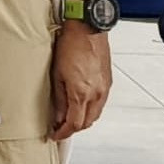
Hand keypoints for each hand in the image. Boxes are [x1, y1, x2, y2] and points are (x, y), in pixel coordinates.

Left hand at [50, 26, 112, 140]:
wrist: (88, 29)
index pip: (74, 124)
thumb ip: (59, 99)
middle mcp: (96, 94)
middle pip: (86, 123)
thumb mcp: (57, 74)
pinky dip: (90, 109)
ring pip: (95, 115)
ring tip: (68, 117)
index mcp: (81, 93)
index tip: (55, 135)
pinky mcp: (108, 82)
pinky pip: (100, 104)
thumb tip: (57, 116)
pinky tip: (81, 105)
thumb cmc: (70, 46)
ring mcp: (104, 88)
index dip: (63, 133)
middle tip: (59, 128)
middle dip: (73, 129)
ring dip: (82, 120)